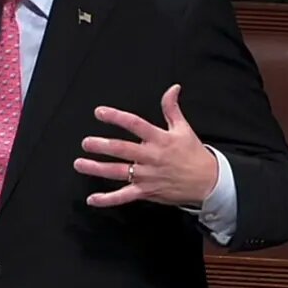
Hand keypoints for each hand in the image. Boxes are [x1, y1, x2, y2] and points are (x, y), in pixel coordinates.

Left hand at [74, 84, 217, 207]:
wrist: (208, 182)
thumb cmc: (194, 154)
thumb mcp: (183, 128)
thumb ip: (172, 108)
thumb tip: (173, 88)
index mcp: (159, 139)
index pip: (135, 124)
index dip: (117, 117)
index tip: (100, 112)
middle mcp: (151, 157)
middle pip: (123, 150)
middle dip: (102, 145)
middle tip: (86, 142)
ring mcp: (147, 176)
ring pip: (118, 172)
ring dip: (97, 168)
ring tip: (80, 163)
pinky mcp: (146, 192)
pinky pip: (124, 197)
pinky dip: (108, 199)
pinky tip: (93, 198)